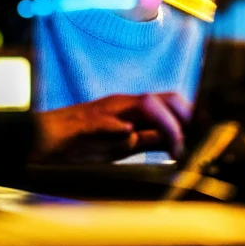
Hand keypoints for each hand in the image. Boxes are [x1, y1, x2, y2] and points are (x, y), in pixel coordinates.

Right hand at [33, 92, 191, 162]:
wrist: (42, 140)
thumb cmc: (81, 142)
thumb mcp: (121, 144)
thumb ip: (148, 140)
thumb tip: (176, 142)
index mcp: (130, 109)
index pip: (168, 101)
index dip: (189, 114)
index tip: (201, 134)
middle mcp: (121, 104)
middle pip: (161, 99)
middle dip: (182, 116)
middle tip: (190, 142)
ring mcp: (103, 112)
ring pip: (142, 104)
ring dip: (164, 123)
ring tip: (174, 146)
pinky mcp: (84, 124)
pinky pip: (104, 122)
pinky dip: (118, 128)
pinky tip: (127, 135)